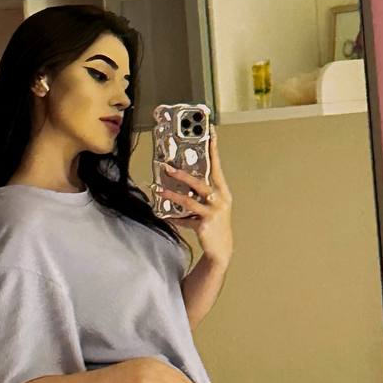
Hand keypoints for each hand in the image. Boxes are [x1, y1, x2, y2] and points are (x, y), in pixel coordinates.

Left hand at [154, 126, 232, 265]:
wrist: (221, 250)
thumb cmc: (214, 225)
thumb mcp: (210, 206)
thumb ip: (199, 194)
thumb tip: (179, 183)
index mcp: (222, 191)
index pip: (216, 166)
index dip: (213, 150)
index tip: (210, 133)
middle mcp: (220, 199)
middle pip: (199, 182)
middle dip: (182, 174)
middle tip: (167, 167)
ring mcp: (214, 212)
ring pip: (189, 200)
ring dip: (172, 195)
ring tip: (159, 190)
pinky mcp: (205, 225)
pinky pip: (186, 219)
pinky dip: (174, 218)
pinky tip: (164, 216)